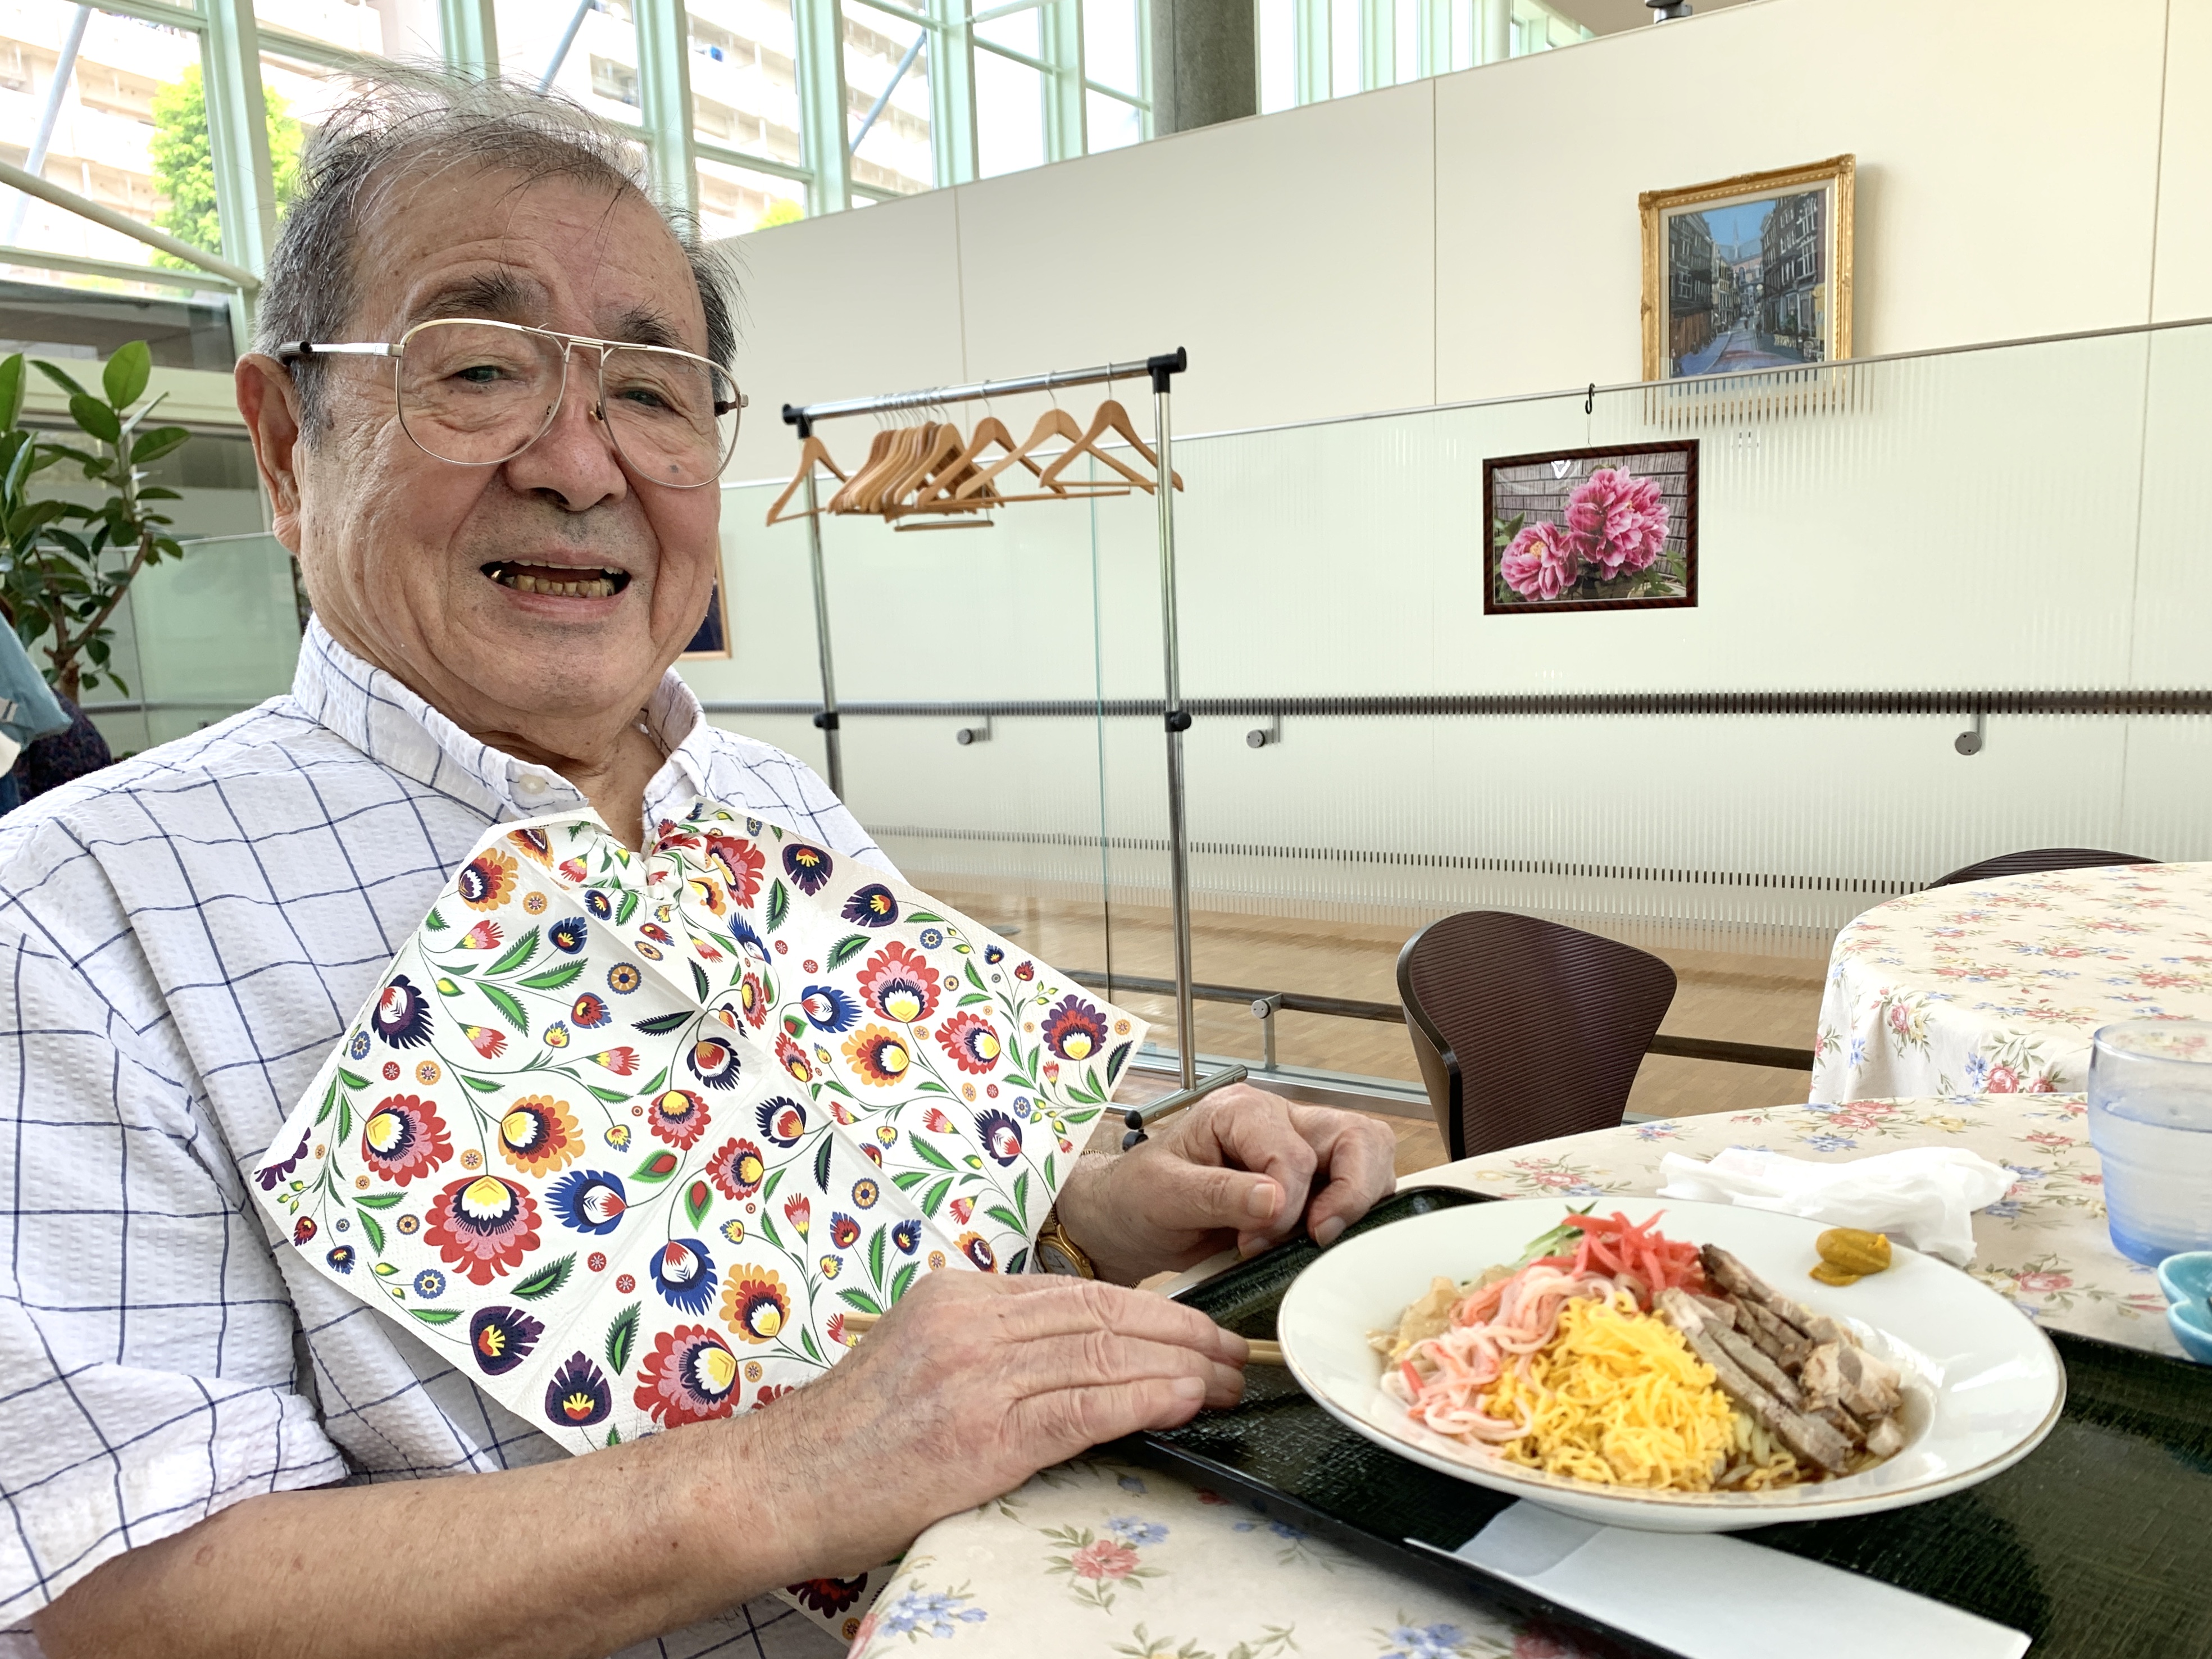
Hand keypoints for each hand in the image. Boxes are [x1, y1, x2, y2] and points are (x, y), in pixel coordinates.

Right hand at [762, 1268, 1247, 1574]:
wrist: (780, 1484)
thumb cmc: (851, 1437)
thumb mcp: (920, 1355)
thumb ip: (992, 1344)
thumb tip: (1075, 1354)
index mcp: (958, 1294)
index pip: (1079, 1291)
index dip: (1153, 1305)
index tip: (1197, 1324)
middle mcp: (971, 1321)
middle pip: (1105, 1313)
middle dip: (1183, 1328)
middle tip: (1234, 1349)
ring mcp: (977, 1375)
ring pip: (1106, 1354)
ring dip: (1182, 1366)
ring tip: (1227, 1380)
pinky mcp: (981, 1435)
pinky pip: (1083, 1406)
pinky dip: (1144, 1399)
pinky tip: (1184, 1400)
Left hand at [1052, 1085, 1396, 1283]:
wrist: (1124, 1220)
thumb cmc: (1136, 1197)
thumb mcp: (1163, 1195)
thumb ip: (1219, 1194)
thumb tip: (1276, 1200)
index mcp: (1239, 1113)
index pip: (1296, 1151)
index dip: (1289, 1201)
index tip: (1258, 1238)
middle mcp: (1278, 1122)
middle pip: (1357, 1138)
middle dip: (1349, 1194)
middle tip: (1314, 1236)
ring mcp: (1298, 1149)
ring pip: (1369, 1159)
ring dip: (1354, 1205)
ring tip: (1310, 1239)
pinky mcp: (1309, 1183)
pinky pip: (1357, 1189)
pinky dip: (1350, 1218)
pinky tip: (1312, 1241)